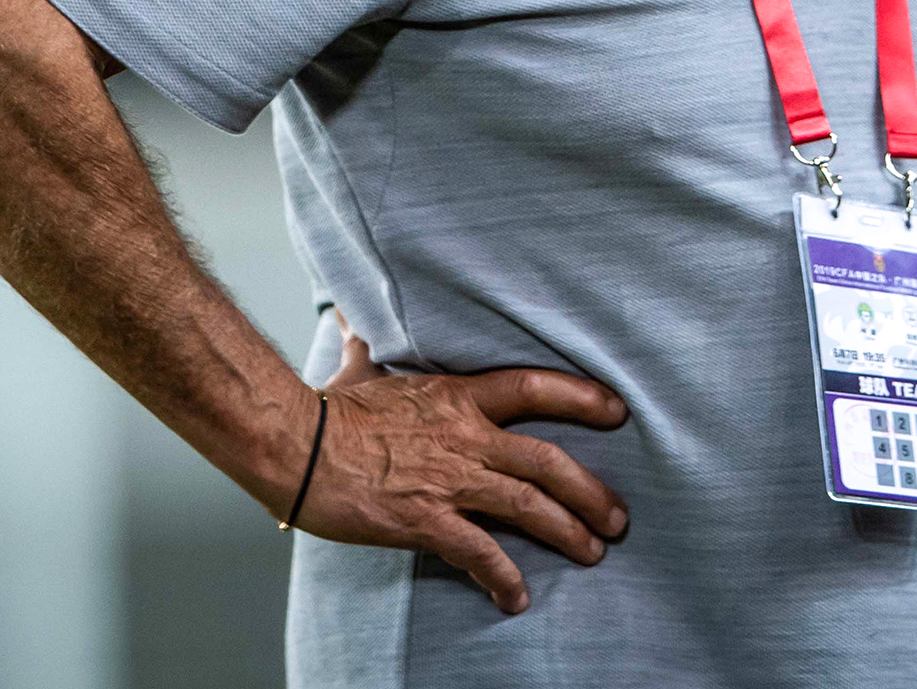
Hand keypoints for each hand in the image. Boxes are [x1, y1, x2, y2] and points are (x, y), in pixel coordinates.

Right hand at [303, 319, 628, 615]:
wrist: (298, 443)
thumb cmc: (328, 405)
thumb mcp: (360, 364)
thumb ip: (368, 342)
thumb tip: (352, 317)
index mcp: (456, 394)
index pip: (532, 387)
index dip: (580, 398)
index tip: (616, 410)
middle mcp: (465, 436)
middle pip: (546, 460)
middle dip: (590, 490)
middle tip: (618, 516)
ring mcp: (449, 480)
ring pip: (528, 507)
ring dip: (568, 531)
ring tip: (594, 552)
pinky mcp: (426, 520)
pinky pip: (479, 553)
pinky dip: (503, 578)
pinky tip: (518, 598)